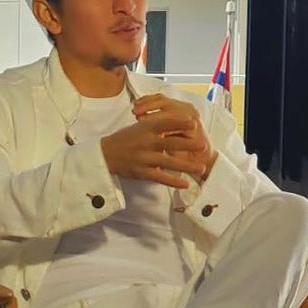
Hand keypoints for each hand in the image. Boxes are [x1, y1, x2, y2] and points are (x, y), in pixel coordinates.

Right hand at [99, 96, 213, 190]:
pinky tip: (185, 184)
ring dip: (186, 166)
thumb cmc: (126, 139)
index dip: (180, 123)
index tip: (194, 124)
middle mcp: (146, 142)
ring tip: (201, 169)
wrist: (104, 154)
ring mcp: (144, 158)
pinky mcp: (141, 172)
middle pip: (170, 143)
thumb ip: (159, 126)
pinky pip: (160, 177)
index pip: (165, 123)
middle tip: (203, 146)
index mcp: (146, 128)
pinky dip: (173, 181)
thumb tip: (183, 123)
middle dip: (188, 145)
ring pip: (168, 163)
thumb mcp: (140, 127)